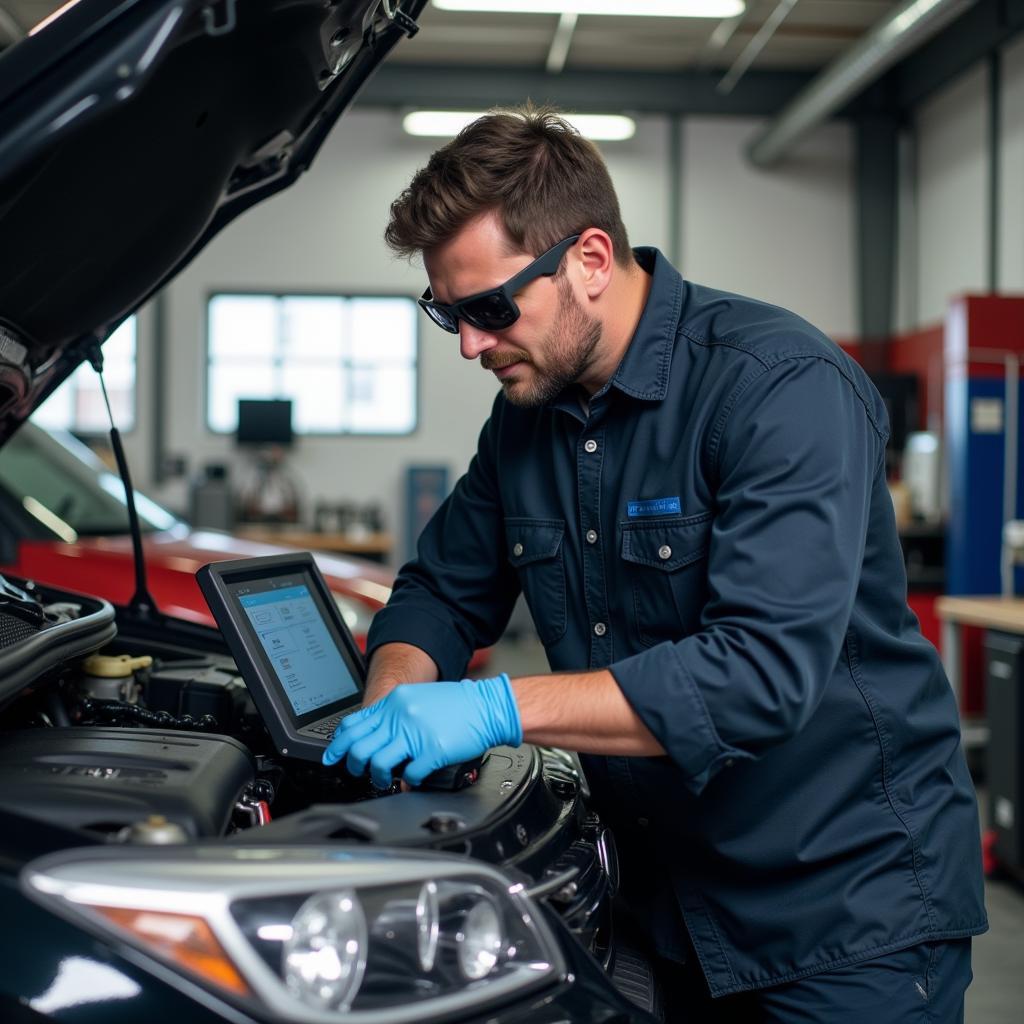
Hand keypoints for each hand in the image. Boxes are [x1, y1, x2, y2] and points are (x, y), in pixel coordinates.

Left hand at [322, 675, 521, 788]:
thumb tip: (374, 736)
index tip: (333, 756)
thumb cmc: (457, 705)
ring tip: (385, 779)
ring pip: (377, 764)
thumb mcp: (418, 699)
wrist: (487, 707)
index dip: (339, 744)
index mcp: (395, 702)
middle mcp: (401, 716)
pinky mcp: (432, 751)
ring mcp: (415, 734)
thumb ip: (394, 715)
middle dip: (354, 766)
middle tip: (358, 772)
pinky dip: (407, 782)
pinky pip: (409, 775)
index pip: (354, 724)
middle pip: (360, 747)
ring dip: (377, 777)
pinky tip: (412, 779)